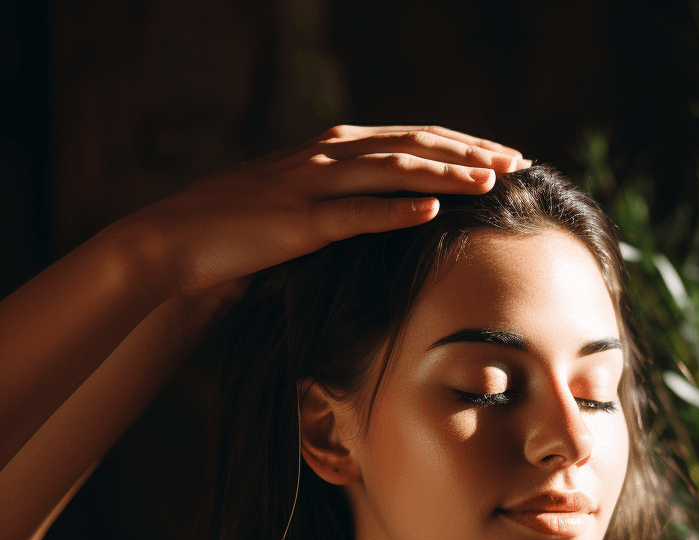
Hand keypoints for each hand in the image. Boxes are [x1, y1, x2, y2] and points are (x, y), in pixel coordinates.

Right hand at [121, 124, 529, 295]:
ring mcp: (314, 186)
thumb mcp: (308, 203)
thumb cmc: (247, 227)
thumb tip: (396, 207)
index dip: (460, 145)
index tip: (501, 156)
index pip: (412, 139)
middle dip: (468, 153)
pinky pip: (356, 213)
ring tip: (489, 181)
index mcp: (335, 148)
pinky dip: (395, 210)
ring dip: (444, 174)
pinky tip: (430, 209)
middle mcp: (330, 156)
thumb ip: (349, 196)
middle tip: (514, 162)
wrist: (182, 238)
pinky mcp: (300, 222)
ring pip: (392, 171)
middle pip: (413, 146)